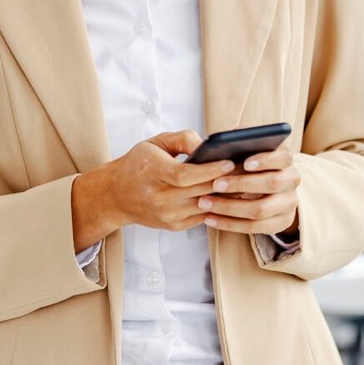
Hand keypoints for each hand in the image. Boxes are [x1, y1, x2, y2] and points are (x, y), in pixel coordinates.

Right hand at [70, 130, 235, 249]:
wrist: (116, 195)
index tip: (229, 162)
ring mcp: (166, 214)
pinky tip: (230, 197)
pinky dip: (217, 207)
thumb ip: (182, 139)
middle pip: (199, 191)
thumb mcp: (154, 143)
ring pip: (204, 206)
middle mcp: (158, 197)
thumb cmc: (138, 164)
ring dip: (226, 197)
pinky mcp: (172, 225)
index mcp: (153, 172)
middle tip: (247, 171)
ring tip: (245, 184)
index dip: (209, 171)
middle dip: (225, 182)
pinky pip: (202, 217)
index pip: (185, 175)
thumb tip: (207, 144)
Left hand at [198, 146, 300, 236]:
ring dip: (230, 207)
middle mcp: (291, 180)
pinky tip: (210, 218)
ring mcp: (288, 204)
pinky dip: (229, 224)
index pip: (283, 157)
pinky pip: (254, 227)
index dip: (266, 160)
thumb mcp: (247, 151)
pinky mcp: (280, 222)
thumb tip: (220, 141)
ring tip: (205, 203)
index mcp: (284, 159)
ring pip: (261, 209)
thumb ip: (236, 144)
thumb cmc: (249, 165)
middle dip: (242, 184)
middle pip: (273, 183)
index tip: (245, 163)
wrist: (270, 190)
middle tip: (215, 184)